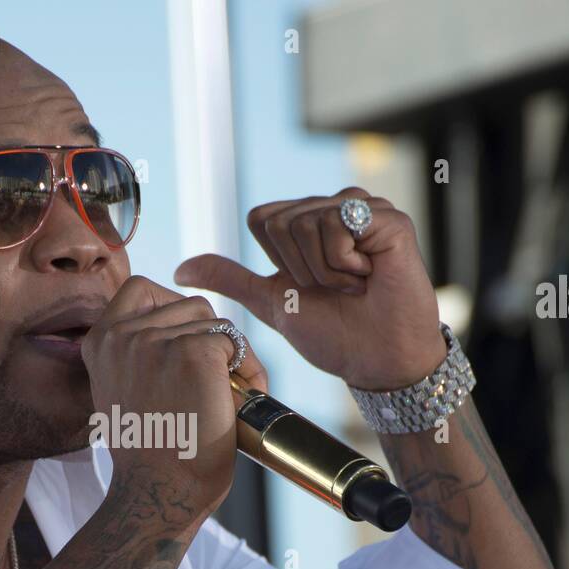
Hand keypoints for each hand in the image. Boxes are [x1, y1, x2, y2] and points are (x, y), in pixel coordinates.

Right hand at [80, 276, 267, 517]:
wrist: (159, 492)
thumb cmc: (149, 456)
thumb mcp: (121, 392)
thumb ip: (133, 356)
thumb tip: (172, 331)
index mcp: (99, 341)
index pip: (139, 289)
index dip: (171, 307)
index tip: (185, 342)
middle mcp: (122, 334)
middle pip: (188, 304)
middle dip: (211, 337)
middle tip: (220, 380)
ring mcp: (156, 340)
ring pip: (215, 322)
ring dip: (233, 356)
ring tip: (231, 397)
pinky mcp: (193, 352)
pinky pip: (234, 343)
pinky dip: (249, 371)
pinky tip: (241, 402)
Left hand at [173, 187, 444, 391]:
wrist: (378, 360)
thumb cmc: (334, 334)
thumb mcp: (272, 303)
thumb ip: (231, 279)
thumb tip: (179, 270)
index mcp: (308, 221)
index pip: (262, 219)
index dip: (277, 261)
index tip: (309, 285)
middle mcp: (335, 207)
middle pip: (282, 221)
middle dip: (301, 267)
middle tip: (336, 288)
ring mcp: (365, 209)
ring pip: (307, 222)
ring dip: (325, 270)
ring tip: (355, 284)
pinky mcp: (389, 217)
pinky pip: (340, 224)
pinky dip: (346, 262)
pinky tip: (370, 275)